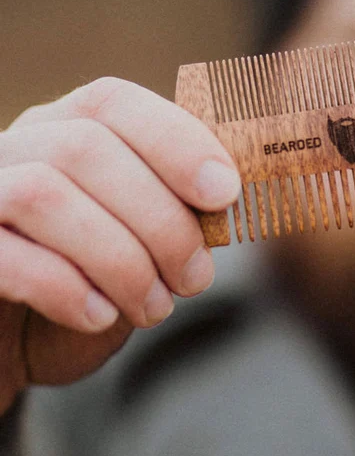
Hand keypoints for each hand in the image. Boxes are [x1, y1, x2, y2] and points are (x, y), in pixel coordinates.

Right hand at [0, 77, 240, 412]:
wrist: (8, 353)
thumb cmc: (82, 292)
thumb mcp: (139, 249)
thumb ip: (173, 213)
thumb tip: (230, 197)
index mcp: (60, 130)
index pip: (111, 102)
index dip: (173, 139)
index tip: (225, 192)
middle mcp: (12, 151)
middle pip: (85, 148)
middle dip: (158, 217)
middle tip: (195, 277)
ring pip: (43, 194)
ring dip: (118, 257)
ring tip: (153, 306)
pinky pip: (6, 256)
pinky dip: (65, 287)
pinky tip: (100, 318)